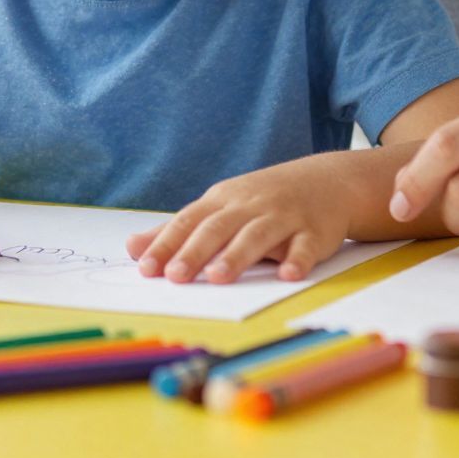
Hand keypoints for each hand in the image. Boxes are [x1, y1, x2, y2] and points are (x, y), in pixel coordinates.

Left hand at [125, 158, 349, 283]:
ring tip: (218, 277)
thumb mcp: (219, 207)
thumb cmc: (263, 200)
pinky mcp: (314, 230)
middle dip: (195, 251)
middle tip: (176, 276)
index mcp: (223, 201)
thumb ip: (178, 230)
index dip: (167, 244)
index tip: (146, 268)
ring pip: (257, 235)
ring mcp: (283, 216)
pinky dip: (297, 259)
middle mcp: (250, 206)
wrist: (327, 180)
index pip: (189, 222)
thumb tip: (132, 248)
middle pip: (218, 228)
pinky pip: (305, 245)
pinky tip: (288, 274)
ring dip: (238, 255)